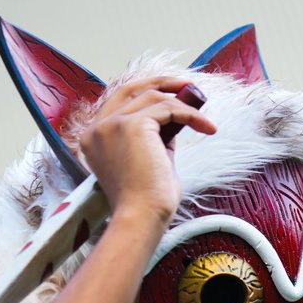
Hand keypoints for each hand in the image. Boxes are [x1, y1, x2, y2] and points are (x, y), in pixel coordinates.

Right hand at [79, 77, 216, 231]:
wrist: (141, 219)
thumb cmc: (145, 204)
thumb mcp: (147, 164)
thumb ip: (154, 142)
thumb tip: (172, 124)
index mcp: (94, 138)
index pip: (119, 102)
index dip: (145, 92)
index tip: (171, 94)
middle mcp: (98, 128)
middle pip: (131, 89)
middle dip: (161, 83)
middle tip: (188, 87)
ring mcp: (112, 124)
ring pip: (153, 98)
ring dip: (183, 105)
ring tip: (204, 121)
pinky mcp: (131, 125)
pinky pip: (168, 108)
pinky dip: (191, 116)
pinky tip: (207, 128)